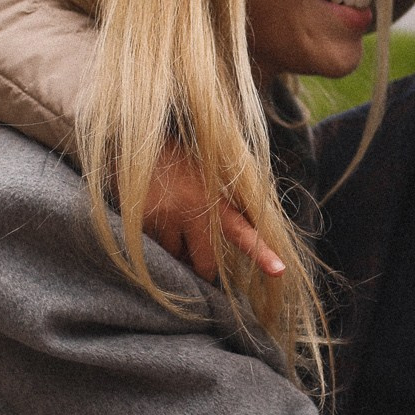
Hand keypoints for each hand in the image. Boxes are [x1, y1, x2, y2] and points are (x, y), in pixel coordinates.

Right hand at [142, 143, 283, 280]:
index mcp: (215, 199)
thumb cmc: (176, 162)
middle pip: (206, 265)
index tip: (279, 271)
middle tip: (196, 250)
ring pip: (176, 259)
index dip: (262, 252)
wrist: (134, 144)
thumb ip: (221, 209)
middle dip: (202, 267)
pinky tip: (151, 215)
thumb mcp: (207, 176)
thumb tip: (222, 251)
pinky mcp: (142, 223)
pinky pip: (153, 251)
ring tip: (168, 217)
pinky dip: (154, 242)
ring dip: (175, 251)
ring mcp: (166, 218)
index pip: (242, 231)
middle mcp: (193, 210)